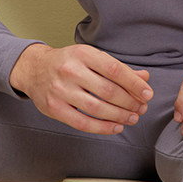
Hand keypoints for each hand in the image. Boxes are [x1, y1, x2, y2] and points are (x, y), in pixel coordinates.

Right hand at [10, 43, 152, 134]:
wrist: (34, 69)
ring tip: (132, 118)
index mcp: (83, 54)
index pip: (115, 70)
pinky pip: (83, 123)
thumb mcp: (92, 58)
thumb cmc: (68, 63)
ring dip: (120, 116)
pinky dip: (103, 127)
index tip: (147, 93)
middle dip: (130, 102)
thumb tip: (144, 78)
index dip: (134, 84)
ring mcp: (60, 90)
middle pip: (108, 91)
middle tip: (142, 107)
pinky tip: (116, 126)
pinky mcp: (54, 108)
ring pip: (97, 108)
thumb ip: (118, 69)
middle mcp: (70, 70)